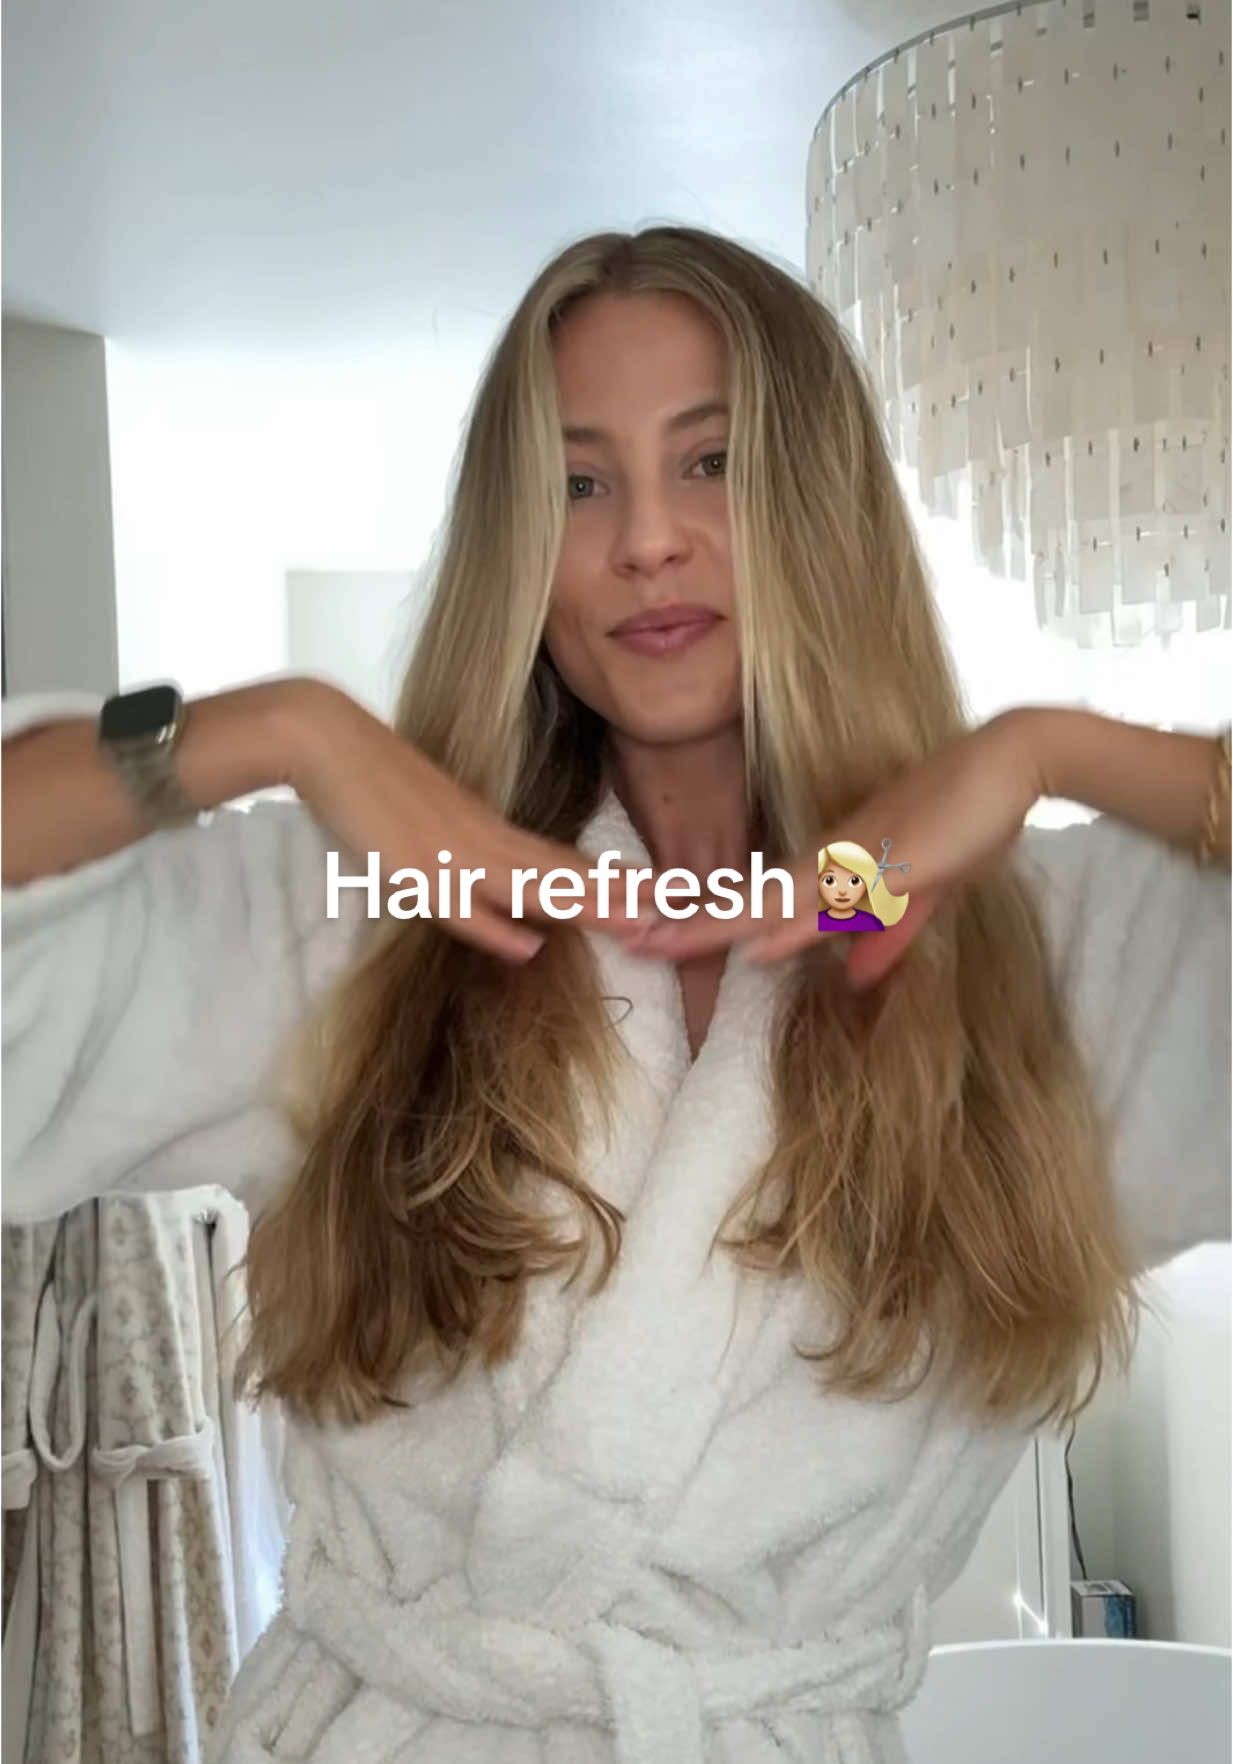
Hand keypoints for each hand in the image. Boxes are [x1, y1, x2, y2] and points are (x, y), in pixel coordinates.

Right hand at [277, 680, 655, 963]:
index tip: (659, 900)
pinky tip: (530, 946)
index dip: (611, 884)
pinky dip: (495, 925)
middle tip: (677, 913)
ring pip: (531, 884)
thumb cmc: (373, 780)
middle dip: (619, 897)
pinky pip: (461, 902)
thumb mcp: (430, 829)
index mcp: (489, 832)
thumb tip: (518, 928)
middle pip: (564, 873)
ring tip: (638, 922)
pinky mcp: (413, 862)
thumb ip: (470, 870)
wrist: (327, 737)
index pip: (564, 862)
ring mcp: (451, 851)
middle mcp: (482, 841)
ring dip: (585, 905)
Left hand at [624, 710, 1044, 986]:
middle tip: (622, 936)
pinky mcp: (888, 859)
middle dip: (685, 921)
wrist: (1011, 762)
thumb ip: (887, 934)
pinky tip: (758, 942)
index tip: (654, 935)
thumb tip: (854, 976)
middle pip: (744, 899)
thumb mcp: (924, 894)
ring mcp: (853, 857)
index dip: (704, 919)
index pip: (755, 900)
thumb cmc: (966, 819)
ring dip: (715, 922)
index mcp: (831, 867)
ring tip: (658, 941)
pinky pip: (831, 896)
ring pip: (770, 898)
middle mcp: (829, 859)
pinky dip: (792, 921)